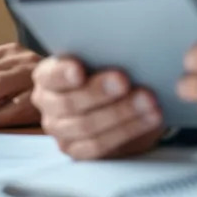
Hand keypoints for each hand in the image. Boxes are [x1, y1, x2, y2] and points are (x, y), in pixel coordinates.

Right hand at [31, 56, 162, 158]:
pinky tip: (149, 118)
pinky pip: (100, 145)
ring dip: (121, 113)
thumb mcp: (103, 59)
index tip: (79, 70)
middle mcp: (48, 104)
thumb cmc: (108, 71)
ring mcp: (61, 130)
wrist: (118, 101)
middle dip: (99, 92)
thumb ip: (105, 54)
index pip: (51, 75)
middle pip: (69, 103)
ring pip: (87, 126)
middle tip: (124, 81)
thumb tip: (129, 45)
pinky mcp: (78, 150)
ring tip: (148, 101)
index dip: (63, 74)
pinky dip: (127, 130)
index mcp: (48, 76)